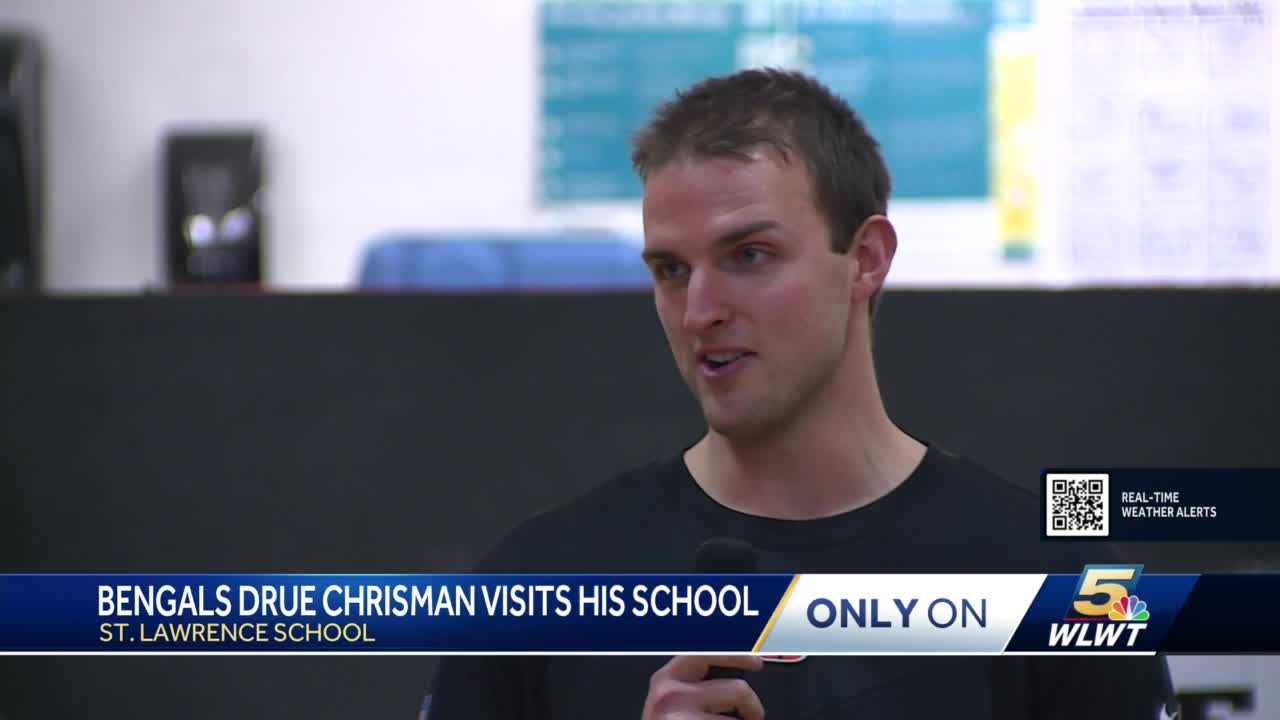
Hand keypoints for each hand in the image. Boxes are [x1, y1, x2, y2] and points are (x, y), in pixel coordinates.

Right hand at [641, 655, 764, 718]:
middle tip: (750, 715)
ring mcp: (680, 718)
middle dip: (752, 706)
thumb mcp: (671, 700)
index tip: (756, 662)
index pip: (709, 652)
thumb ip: (693, 683)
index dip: (739, 656)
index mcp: (667, 678)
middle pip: (738, 690)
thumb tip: (731, 672)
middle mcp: (671, 695)